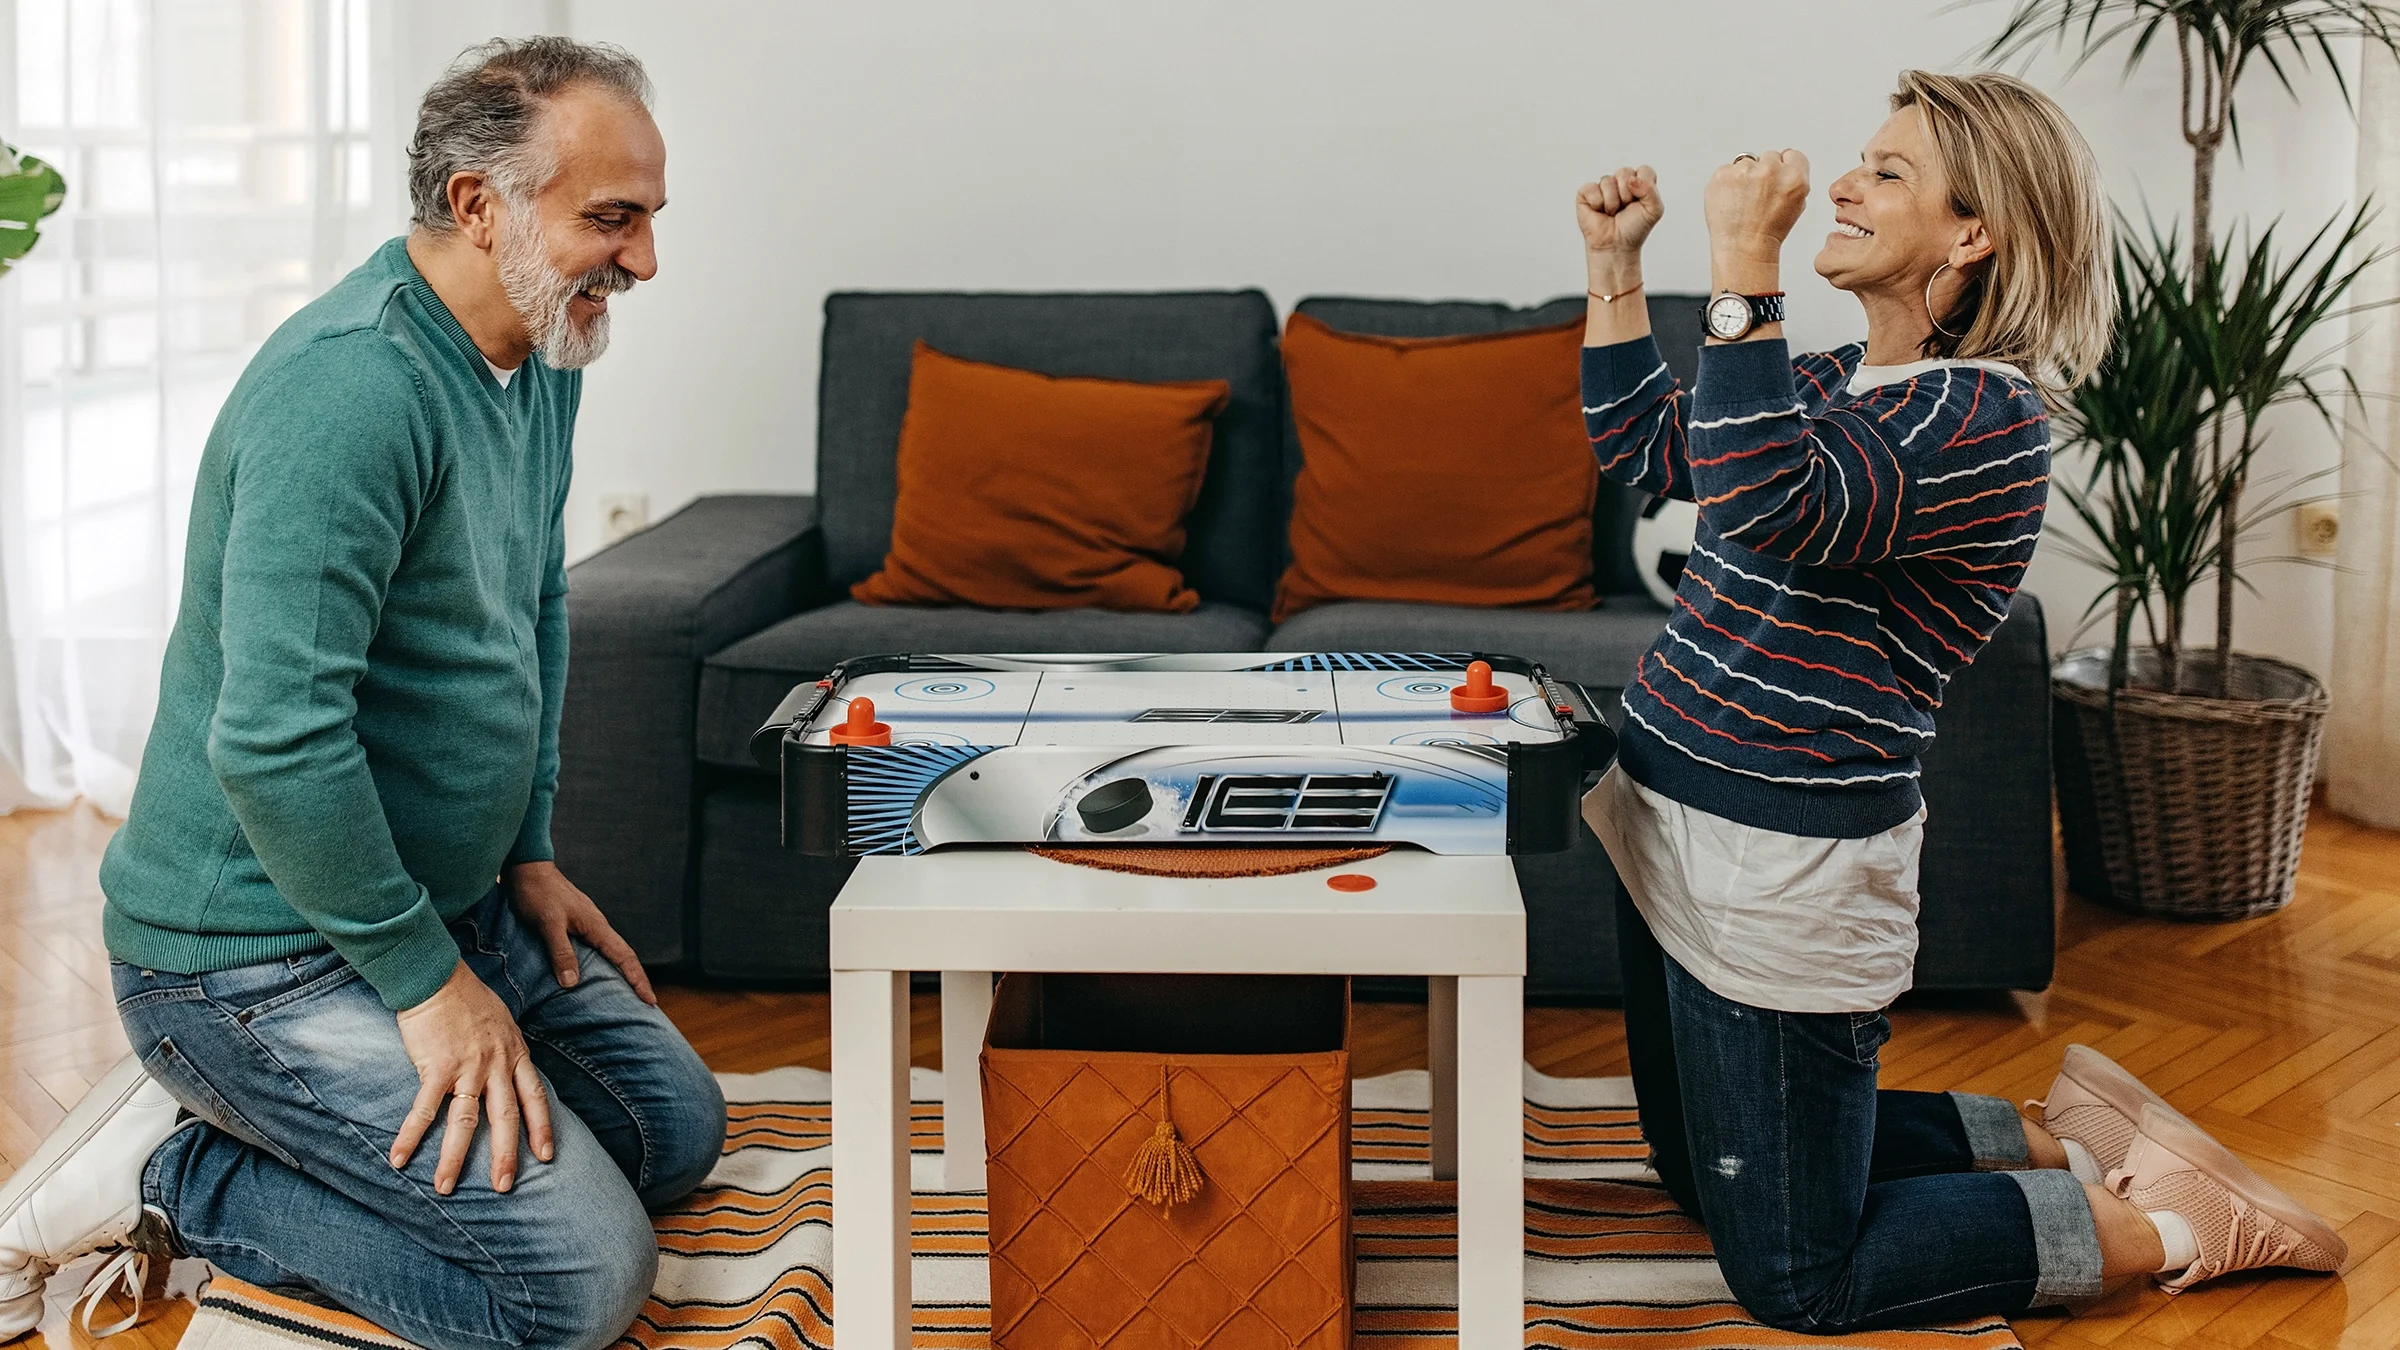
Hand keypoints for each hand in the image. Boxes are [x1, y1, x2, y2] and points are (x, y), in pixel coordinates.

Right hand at [392, 960, 553, 1193]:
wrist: (437, 976)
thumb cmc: (467, 998)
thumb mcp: (502, 1023)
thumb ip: (507, 1051)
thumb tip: (511, 1072)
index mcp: (515, 1054)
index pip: (535, 1097)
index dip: (542, 1127)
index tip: (547, 1155)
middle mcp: (496, 1065)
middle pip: (506, 1117)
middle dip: (507, 1155)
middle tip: (505, 1187)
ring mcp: (467, 1067)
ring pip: (465, 1122)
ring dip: (454, 1158)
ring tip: (445, 1187)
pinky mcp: (435, 1068)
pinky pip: (423, 1110)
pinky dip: (410, 1137)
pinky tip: (399, 1159)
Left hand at [503, 860, 655, 1004]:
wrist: (526, 868)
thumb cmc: (537, 893)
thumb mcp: (548, 924)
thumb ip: (560, 952)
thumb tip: (572, 984)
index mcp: (596, 926)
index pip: (624, 957)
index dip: (638, 980)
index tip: (650, 1000)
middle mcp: (596, 926)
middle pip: (623, 956)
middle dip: (635, 979)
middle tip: (646, 1003)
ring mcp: (586, 924)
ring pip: (609, 952)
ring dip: (619, 973)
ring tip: (624, 994)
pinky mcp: (574, 924)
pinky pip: (595, 949)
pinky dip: (601, 964)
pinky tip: (593, 973)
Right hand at [1576, 166, 1661, 261]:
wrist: (1616, 246)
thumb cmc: (1634, 228)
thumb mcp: (1654, 210)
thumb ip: (1651, 190)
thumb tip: (1631, 180)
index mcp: (1640, 182)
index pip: (1644, 170)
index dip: (1643, 187)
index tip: (1640, 203)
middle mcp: (1621, 181)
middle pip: (1625, 172)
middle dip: (1626, 195)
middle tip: (1624, 209)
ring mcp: (1604, 186)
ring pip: (1607, 181)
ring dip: (1612, 203)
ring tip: (1612, 213)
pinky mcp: (1586, 193)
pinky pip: (1591, 188)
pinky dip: (1597, 203)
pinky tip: (1599, 212)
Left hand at [1703, 150, 1808, 264]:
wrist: (1743, 247)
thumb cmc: (1768, 231)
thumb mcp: (1797, 205)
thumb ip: (1793, 181)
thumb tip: (1785, 167)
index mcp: (1794, 176)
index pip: (1792, 155)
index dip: (1784, 168)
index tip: (1777, 179)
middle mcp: (1770, 170)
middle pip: (1769, 157)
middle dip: (1764, 172)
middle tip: (1759, 195)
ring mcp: (1745, 171)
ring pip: (1747, 162)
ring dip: (1745, 176)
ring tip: (1744, 200)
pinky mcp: (1723, 174)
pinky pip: (1727, 170)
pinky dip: (1727, 183)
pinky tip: (1732, 200)